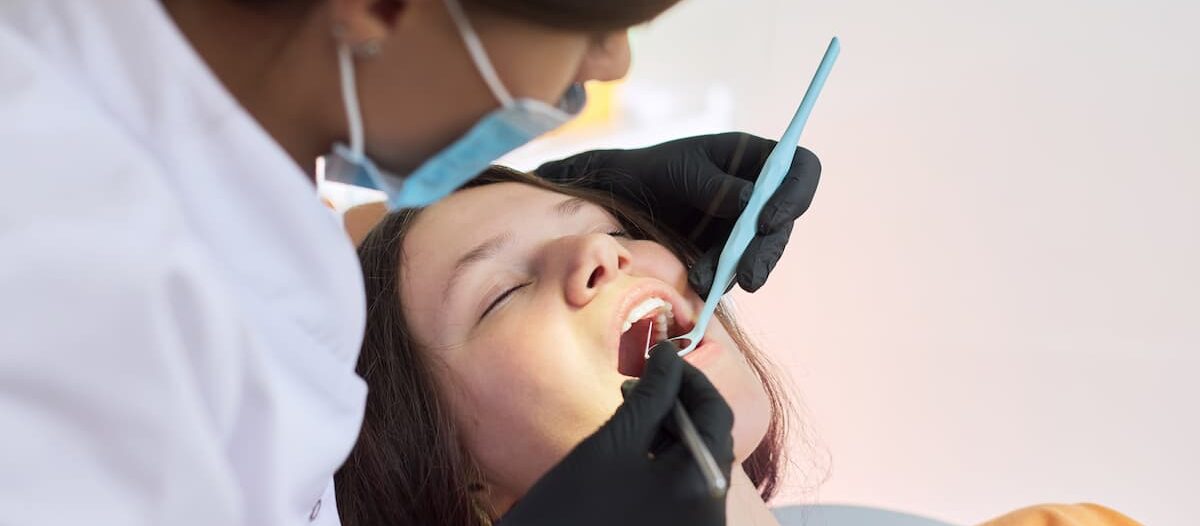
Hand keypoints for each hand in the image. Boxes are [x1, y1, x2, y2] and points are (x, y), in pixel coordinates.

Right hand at [496, 343, 733, 525]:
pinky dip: (666, 458)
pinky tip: (638, 444)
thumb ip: (650, 394)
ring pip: (697, 460)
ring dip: (672, 429)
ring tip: (633, 409)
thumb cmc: (572, 507)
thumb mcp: (613, 442)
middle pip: (710, 437)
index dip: (690, 378)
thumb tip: (670, 356)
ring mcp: (696, 524)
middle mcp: (711, 509)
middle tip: (641, 381)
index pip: (716, 412)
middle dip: (679, 403)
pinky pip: (685, 486)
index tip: (660, 359)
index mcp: (701, 481)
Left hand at [536, 132, 821, 295]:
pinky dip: (721, 278)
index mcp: (757, 158)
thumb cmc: (655, 170)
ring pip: (764, 251)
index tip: (767, 220)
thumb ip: (713, 184)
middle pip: (785, 220)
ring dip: (743, 269)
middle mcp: (761, 192)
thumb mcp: (680, 169)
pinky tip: (700, 283)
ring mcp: (748, 224)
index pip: (800, 169)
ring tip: (707, 281)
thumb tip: (749, 201)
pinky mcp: (732, 252)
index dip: (795, 194)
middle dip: (767, 250)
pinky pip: (738, 269)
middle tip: (748, 275)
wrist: (624, 199)